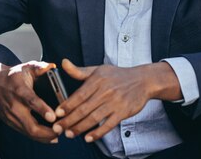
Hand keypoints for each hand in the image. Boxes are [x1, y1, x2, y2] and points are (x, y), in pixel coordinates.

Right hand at [0, 58, 58, 142]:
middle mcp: (14, 106)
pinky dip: (37, 137)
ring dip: (44, 137)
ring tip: (58, 135)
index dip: (43, 110)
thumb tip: (52, 66)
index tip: (53, 117)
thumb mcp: (26, 67)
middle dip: (47, 132)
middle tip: (60, 130)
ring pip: (28, 132)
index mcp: (20, 90)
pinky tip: (48, 137)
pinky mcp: (10, 122)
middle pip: (31, 125)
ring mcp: (11, 116)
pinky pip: (25, 133)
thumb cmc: (12, 76)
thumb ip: (40, 67)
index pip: (31, 101)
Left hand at [52, 59, 179, 142]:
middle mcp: (106, 91)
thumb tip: (63, 63)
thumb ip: (79, 71)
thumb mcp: (98, 69)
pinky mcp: (123, 112)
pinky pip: (109, 125)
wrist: (143, 80)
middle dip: (69, 120)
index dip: (67, 105)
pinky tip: (88, 138)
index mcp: (98, 80)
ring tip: (69, 134)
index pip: (79, 94)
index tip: (57, 113)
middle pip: (84, 108)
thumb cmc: (118, 75)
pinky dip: (98, 133)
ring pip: (94, 118)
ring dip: (80, 128)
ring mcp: (115, 102)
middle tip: (58, 128)